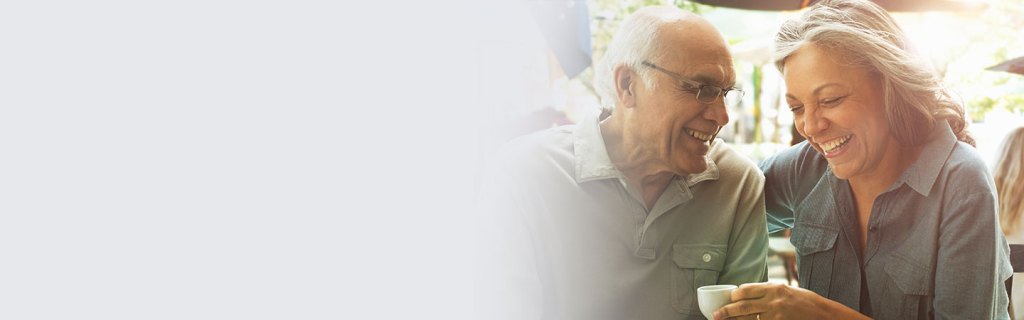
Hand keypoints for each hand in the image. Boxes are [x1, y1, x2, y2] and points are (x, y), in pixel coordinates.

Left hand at [712, 283, 834, 319]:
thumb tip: (748, 293)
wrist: (824, 314)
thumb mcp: (786, 290)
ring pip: (748, 319)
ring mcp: (775, 315)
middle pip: (742, 306)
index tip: (729, 299)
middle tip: (715, 315)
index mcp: (773, 287)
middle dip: (726, 311)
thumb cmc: (806, 301)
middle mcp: (772, 300)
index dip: (734, 296)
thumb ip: (768, 291)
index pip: (745, 290)